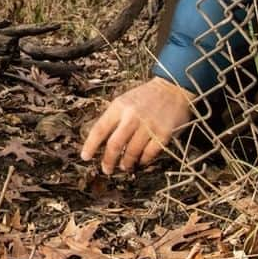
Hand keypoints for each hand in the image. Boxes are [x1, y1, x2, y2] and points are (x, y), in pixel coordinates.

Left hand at [80, 77, 194, 174]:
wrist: (172, 89)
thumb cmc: (145, 97)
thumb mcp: (124, 100)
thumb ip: (114, 118)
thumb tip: (100, 141)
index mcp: (119, 107)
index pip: (100, 129)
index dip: (90, 145)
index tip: (85, 157)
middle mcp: (132, 116)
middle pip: (114, 144)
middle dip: (108, 160)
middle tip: (106, 170)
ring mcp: (149, 126)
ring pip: (132, 152)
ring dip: (126, 162)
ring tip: (124, 166)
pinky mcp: (163, 134)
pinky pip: (149, 153)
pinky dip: (143, 160)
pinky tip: (140, 161)